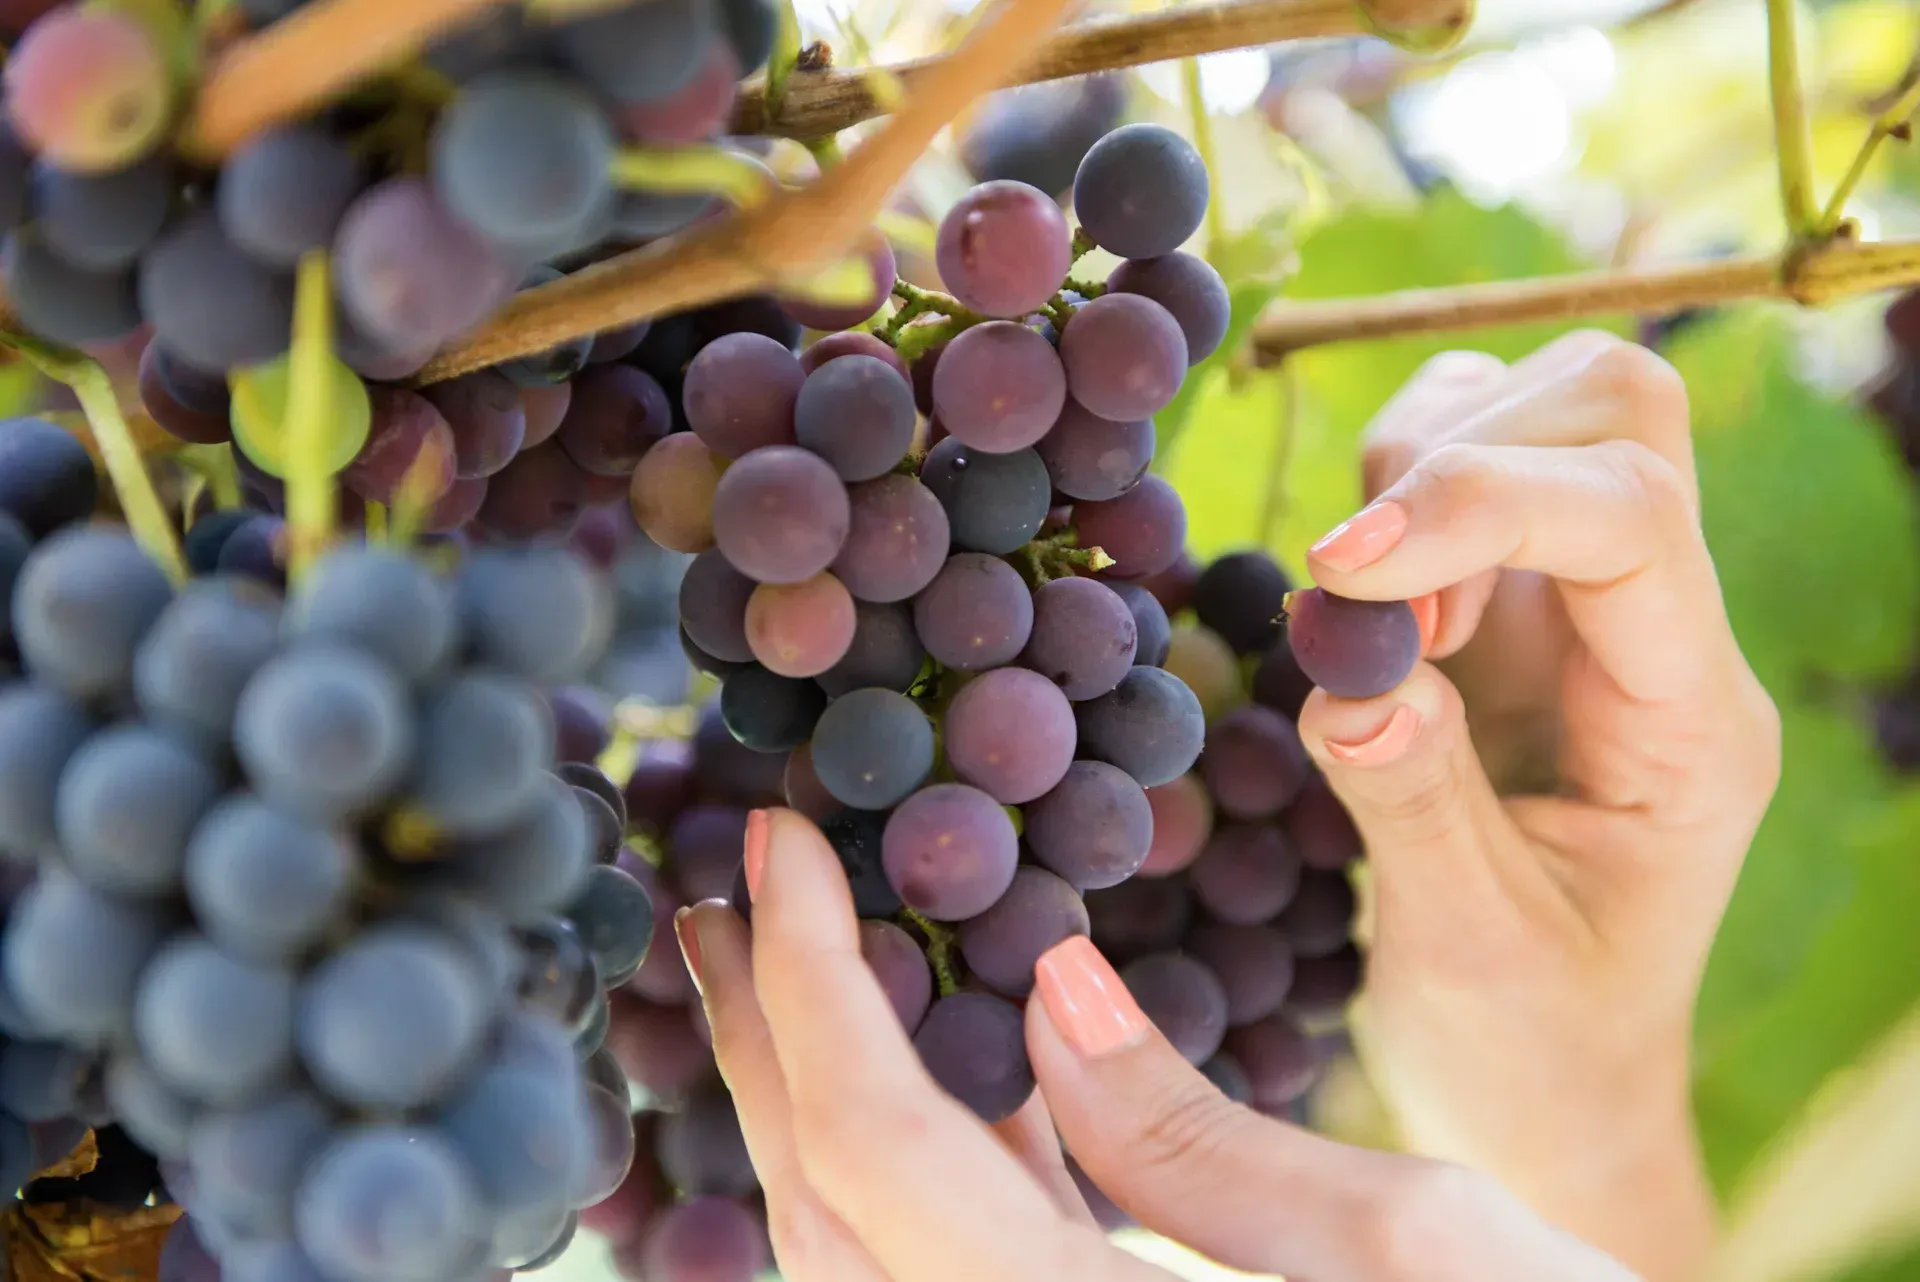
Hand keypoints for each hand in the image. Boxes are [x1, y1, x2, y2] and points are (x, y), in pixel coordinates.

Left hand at [674, 808, 1640, 1281]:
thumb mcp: (1414, 1243)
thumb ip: (1190, 1135)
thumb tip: (1051, 989)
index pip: (873, 1147)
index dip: (803, 979)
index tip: (774, 836)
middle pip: (827, 1208)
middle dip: (763, 1036)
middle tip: (727, 891)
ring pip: (861, 1258)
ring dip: (817, 1103)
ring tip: (795, 966)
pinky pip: (942, 1281)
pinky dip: (916, 1176)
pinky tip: (952, 1086)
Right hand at [1296, 331, 1782, 1281]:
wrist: (1540, 1090)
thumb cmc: (1526, 1048)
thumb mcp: (1469, 953)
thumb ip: (1414, 802)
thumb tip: (1351, 674)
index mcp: (1693, 726)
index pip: (1631, 520)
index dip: (1477, 505)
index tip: (1341, 572)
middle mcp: (1659, 638)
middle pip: (1615, 408)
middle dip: (1458, 457)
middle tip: (1368, 598)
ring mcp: (1588, 612)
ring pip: (1538, 405)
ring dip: (1416, 468)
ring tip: (1370, 618)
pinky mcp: (1511, 612)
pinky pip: (1462, 460)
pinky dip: (1390, 491)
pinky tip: (1369, 605)